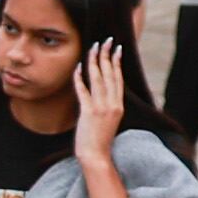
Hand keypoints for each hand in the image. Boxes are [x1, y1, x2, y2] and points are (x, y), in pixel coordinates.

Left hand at [71, 40, 128, 165]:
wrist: (96, 156)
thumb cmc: (100, 140)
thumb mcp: (109, 120)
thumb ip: (107, 105)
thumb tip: (101, 92)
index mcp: (118, 106)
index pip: (118, 79)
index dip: (117, 62)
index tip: (116, 49)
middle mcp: (112, 105)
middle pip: (110, 75)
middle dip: (107, 56)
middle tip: (105, 41)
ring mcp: (101, 108)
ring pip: (98, 79)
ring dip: (95, 62)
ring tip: (93, 48)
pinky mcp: (89, 113)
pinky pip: (83, 91)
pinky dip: (80, 78)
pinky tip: (78, 67)